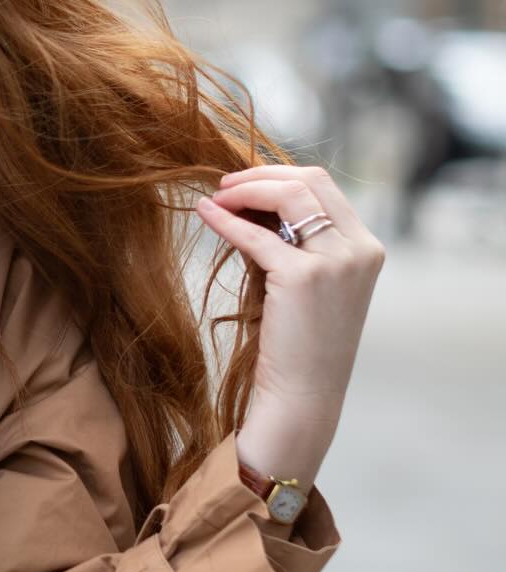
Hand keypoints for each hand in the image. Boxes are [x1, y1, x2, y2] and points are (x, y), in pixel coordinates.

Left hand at [195, 164, 385, 486]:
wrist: (304, 396)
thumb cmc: (299, 345)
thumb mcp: (304, 284)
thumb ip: (290, 242)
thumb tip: (248, 204)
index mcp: (366, 248)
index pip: (324, 186)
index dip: (280, 176)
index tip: (244, 185)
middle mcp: (359, 249)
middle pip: (309, 180)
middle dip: (262, 175)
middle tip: (224, 185)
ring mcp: (336, 261)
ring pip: (289, 194)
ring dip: (245, 190)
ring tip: (215, 199)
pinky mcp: (304, 276)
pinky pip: (256, 234)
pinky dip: (226, 221)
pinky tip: (204, 215)